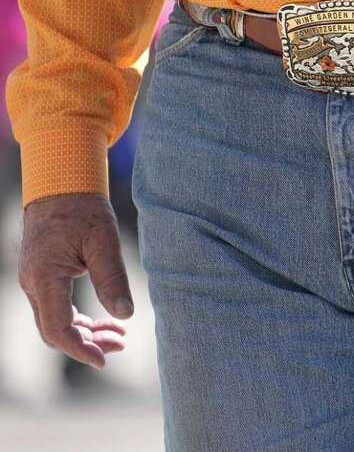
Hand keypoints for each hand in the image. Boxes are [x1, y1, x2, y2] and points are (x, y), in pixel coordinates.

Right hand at [19, 193, 132, 368]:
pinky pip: (57, 310)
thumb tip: (125, 313)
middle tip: (122, 344)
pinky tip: (105, 320)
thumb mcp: (104, 240)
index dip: (80, 349)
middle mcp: (34, 284)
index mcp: (45, 276)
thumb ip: (113, 277)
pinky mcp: (43, 278)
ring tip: (120, 335)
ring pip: (55, 322)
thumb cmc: (83, 210)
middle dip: (87, 344)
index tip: (105, 359)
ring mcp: (35, 282)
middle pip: (55, 331)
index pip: (57, 328)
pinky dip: (79, 320)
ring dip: (85, 333)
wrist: (62, 188)